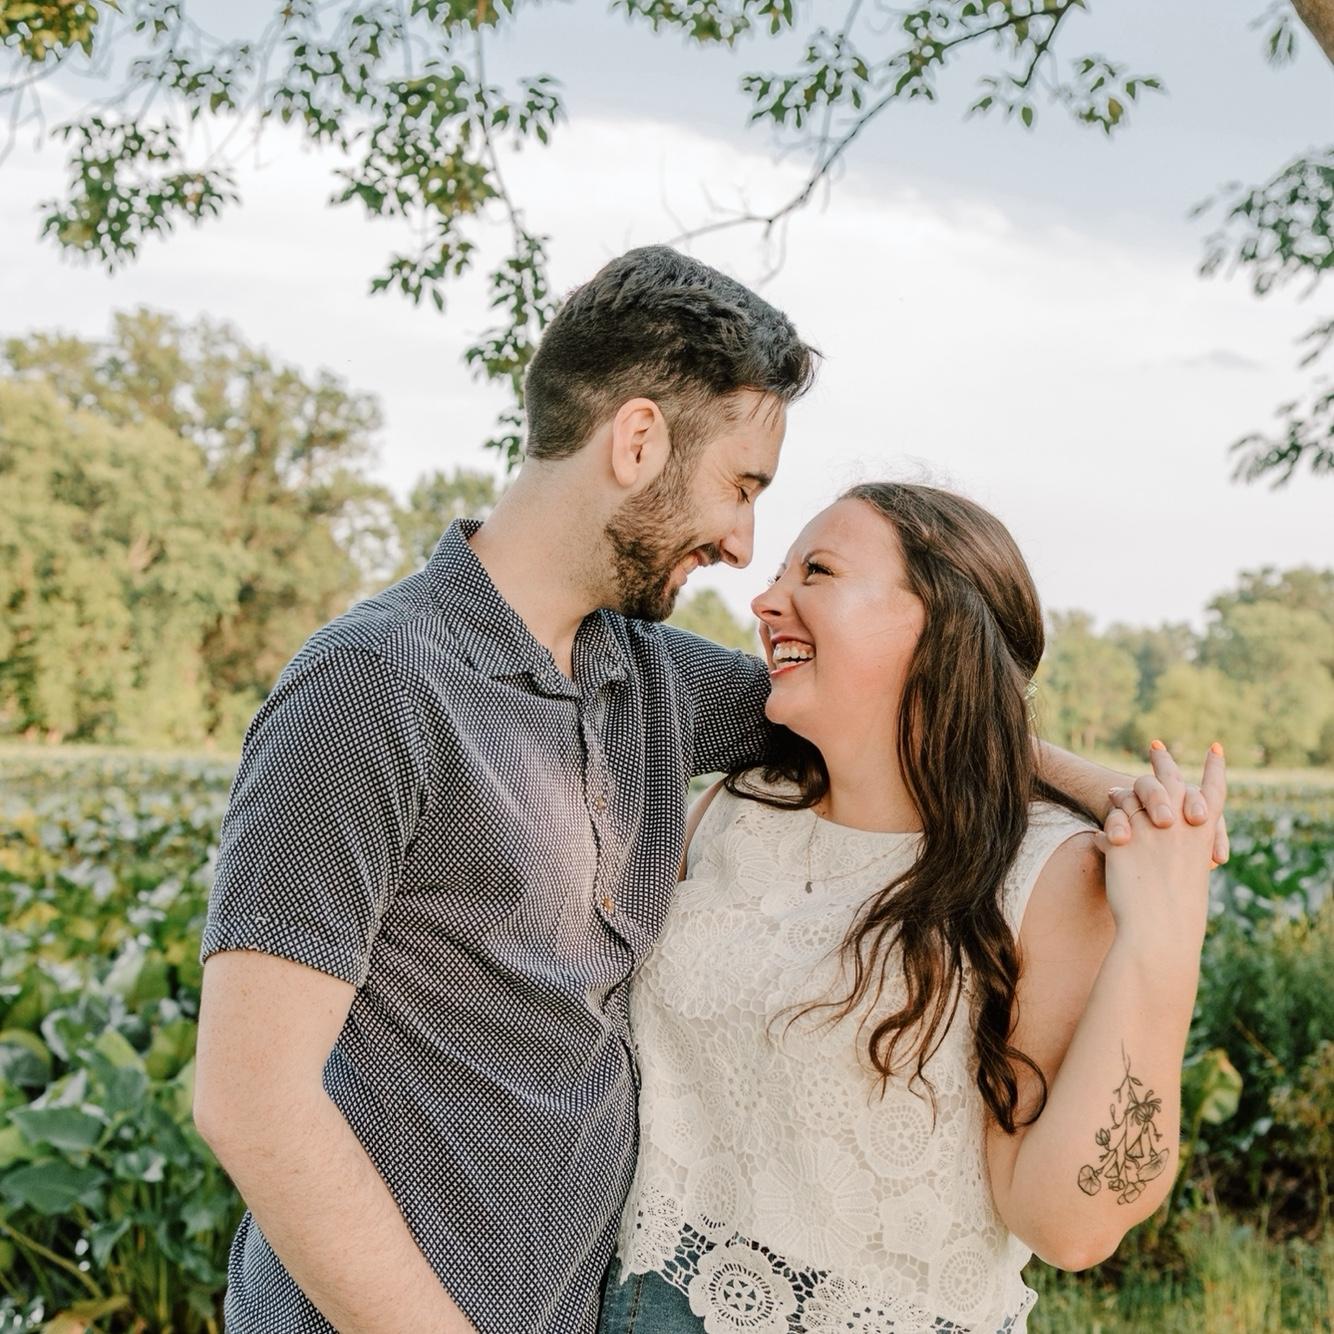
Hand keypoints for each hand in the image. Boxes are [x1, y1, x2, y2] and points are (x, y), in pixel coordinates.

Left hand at [1094, 742, 1226, 945]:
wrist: (1159, 932)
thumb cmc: (1177, 914)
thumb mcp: (1189, 877)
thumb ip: (1178, 851)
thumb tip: (1164, 836)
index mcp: (1202, 832)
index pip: (1213, 791)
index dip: (1215, 769)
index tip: (1216, 748)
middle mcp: (1177, 822)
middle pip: (1168, 780)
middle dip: (1163, 761)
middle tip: (1157, 746)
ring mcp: (1147, 827)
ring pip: (1129, 798)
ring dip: (1122, 795)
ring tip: (1114, 792)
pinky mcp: (1120, 839)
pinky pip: (1107, 828)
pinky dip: (1103, 836)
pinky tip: (1097, 836)